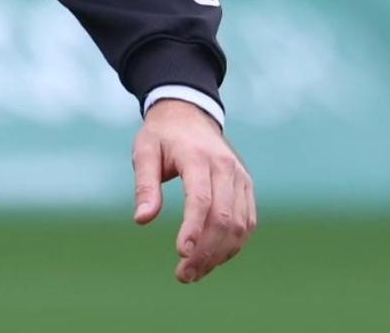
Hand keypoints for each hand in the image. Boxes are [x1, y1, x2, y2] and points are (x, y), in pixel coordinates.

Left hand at [131, 98, 255, 283]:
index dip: (193, 229)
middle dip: (205, 251)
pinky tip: (211, 258)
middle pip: (224, 218)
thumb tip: (142, 219)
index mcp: (198, 156)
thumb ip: (144, 184)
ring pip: (241, 226)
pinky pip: (247, 223)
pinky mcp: (247, 187)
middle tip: (183, 275)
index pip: (201, 198)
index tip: (180, 254)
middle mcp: (226, 167)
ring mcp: (241, 177)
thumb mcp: (144, 150)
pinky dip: (232, 245)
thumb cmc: (161, 135)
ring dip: (220, 255)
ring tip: (193, 273)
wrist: (189, 113)